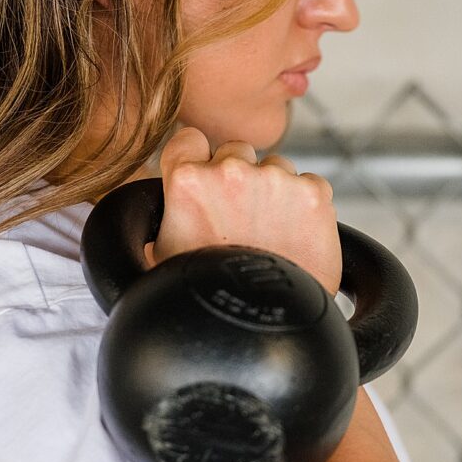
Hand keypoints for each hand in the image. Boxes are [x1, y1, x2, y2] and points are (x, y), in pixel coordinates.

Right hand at [147, 127, 341, 294]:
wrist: (266, 323)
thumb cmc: (209, 292)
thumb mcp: (161, 252)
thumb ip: (162, 211)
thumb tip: (148, 201)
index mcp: (186, 180)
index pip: (189, 139)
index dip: (196, 159)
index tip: (204, 180)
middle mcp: (231, 170)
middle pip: (235, 151)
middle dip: (236, 177)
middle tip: (237, 218)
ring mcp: (276, 179)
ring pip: (274, 167)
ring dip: (271, 191)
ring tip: (267, 232)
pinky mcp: (314, 192)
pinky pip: (307, 183)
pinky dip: (302, 205)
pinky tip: (292, 235)